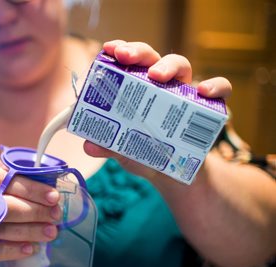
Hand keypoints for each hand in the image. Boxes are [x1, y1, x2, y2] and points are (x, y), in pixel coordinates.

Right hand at [0, 159, 59, 262]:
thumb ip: (5, 173)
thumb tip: (45, 176)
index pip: (5, 178)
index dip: (32, 189)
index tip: (54, 196)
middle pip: (2, 204)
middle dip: (34, 211)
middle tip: (56, 216)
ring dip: (27, 232)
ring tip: (50, 233)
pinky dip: (9, 251)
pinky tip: (29, 249)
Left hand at [83, 40, 232, 179]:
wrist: (174, 175)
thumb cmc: (145, 155)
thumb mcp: (124, 152)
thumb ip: (108, 147)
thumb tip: (88, 145)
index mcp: (136, 90)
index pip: (128, 63)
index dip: (120, 50)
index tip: (109, 48)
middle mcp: (160, 86)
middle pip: (151, 58)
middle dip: (138, 52)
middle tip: (125, 56)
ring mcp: (184, 94)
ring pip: (181, 65)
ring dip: (169, 66)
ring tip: (157, 76)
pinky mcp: (207, 107)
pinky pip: (219, 89)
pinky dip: (215, 86)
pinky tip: (204, 92)